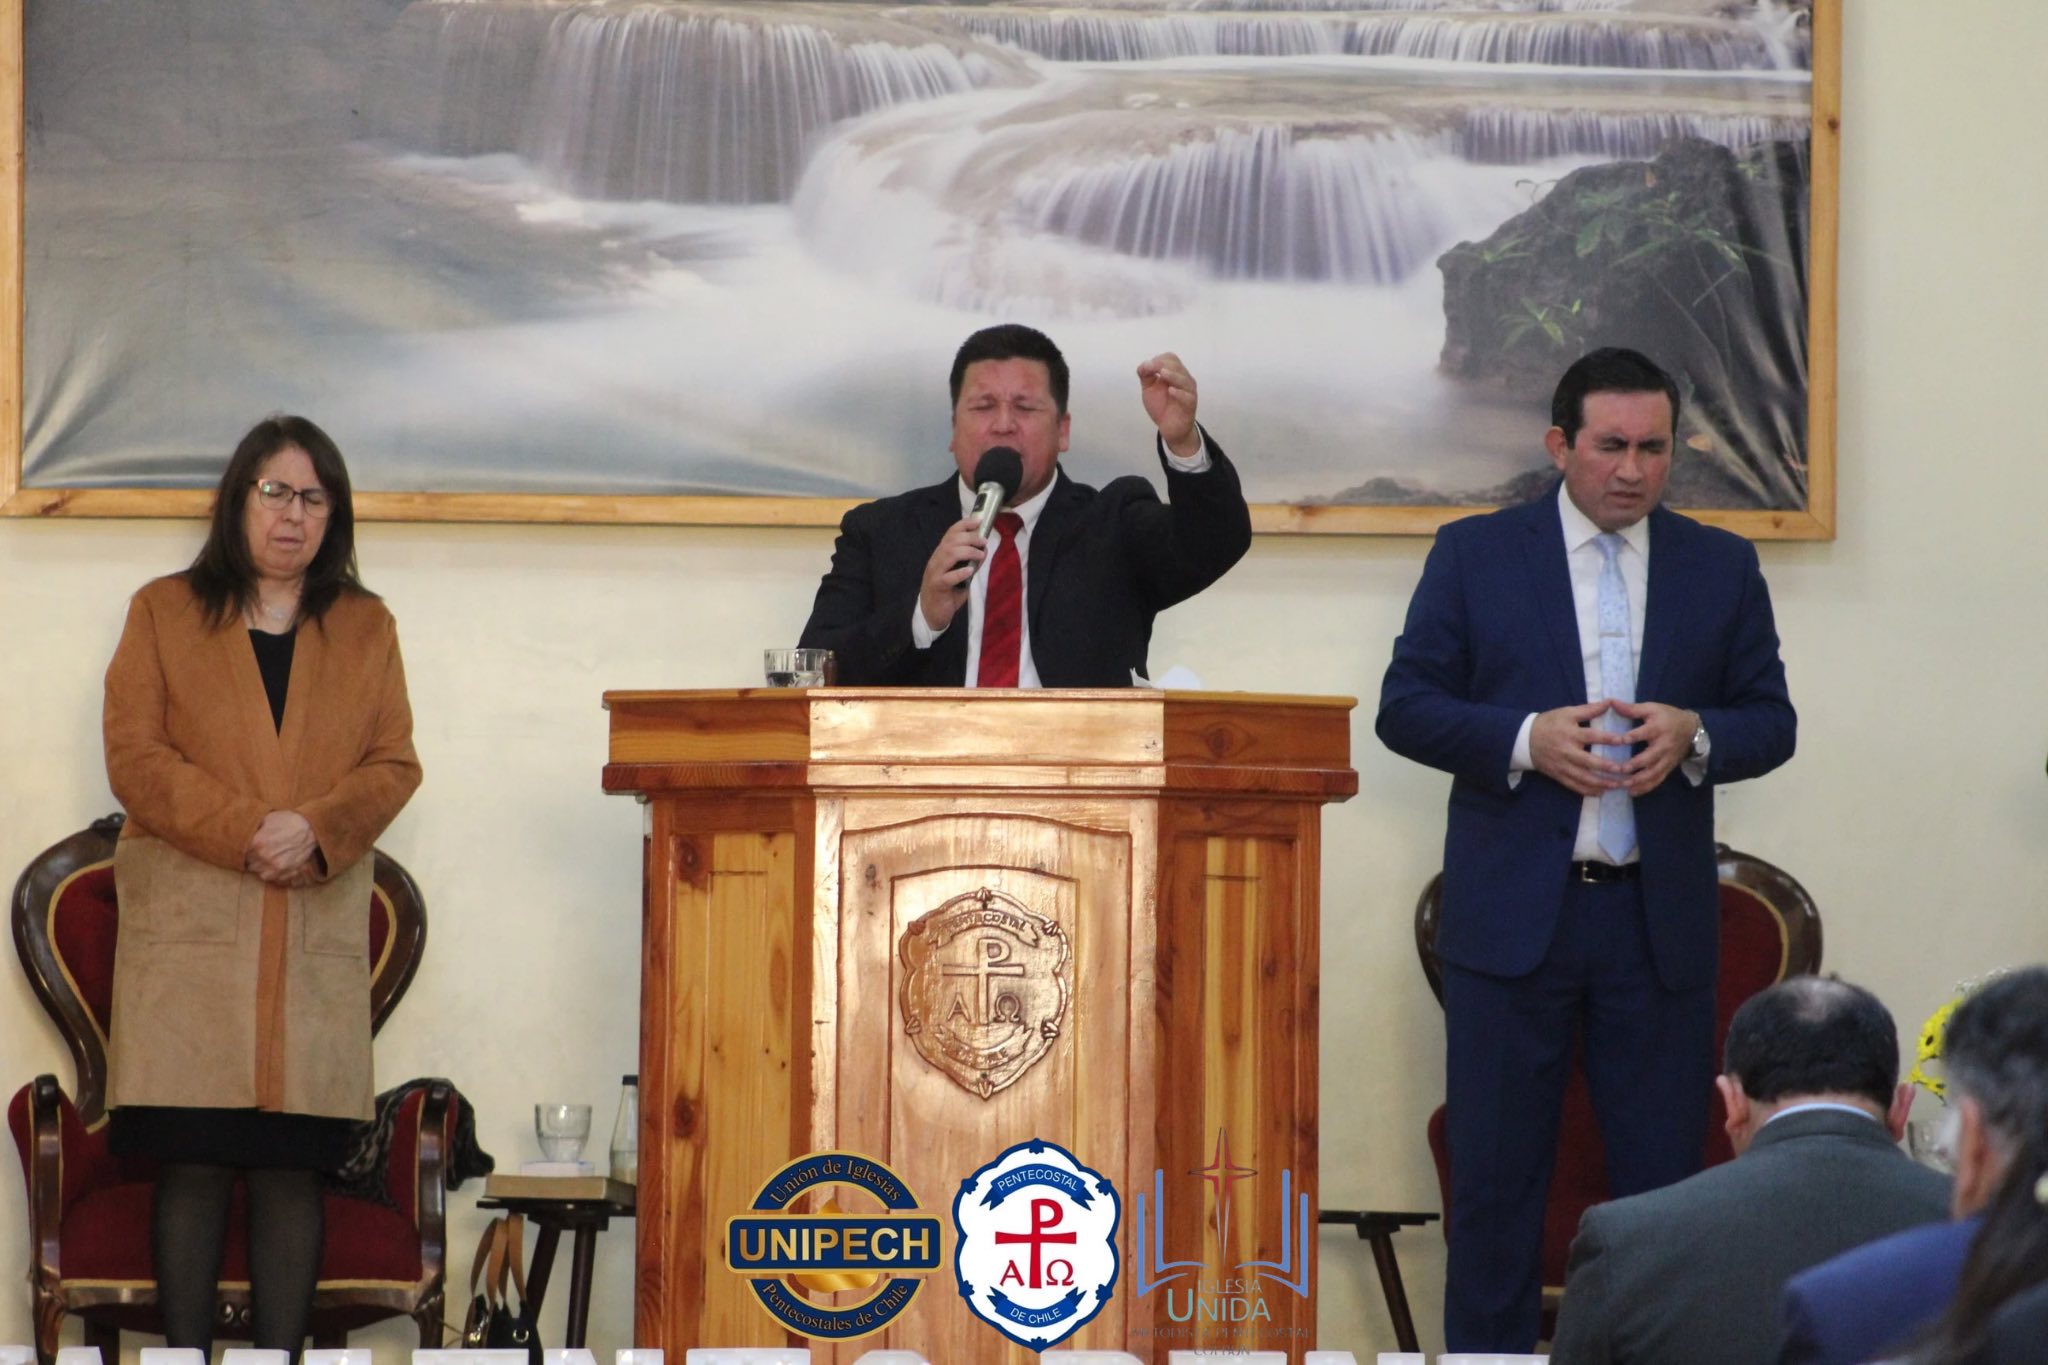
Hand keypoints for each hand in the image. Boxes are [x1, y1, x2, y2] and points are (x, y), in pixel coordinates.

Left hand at [246, 810, 318, 884]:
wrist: (311, 827)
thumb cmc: (289, 820)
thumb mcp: (268, 819)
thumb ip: (254, 829)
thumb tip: (245, 833)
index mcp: (256, 843)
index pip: (241, 853)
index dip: (245, 851)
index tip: (249, 849)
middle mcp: (263, 857)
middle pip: (249, 865)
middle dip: (253, 860)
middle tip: (258, 855)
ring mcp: (275, 866)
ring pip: (260, 874)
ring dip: (262, 869)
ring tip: (267, 862)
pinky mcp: (287, 871)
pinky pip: (275, 879)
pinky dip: (274, 874)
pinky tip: (276, 866)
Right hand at [918, 516, 987, 633]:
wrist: (932, 612)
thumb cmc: (947, 592)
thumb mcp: (960, 574)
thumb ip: (968, 563)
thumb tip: (983, 552)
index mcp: (941, 554)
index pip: (950, 533)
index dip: (964, 524)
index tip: (979, 521)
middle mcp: (936, 560)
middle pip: (951, 541)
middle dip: (970, 538)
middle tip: (983, 542)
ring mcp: (935, 572)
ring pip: (949, 554)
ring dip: (968, 552)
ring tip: (980, 555)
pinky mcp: (937, 586)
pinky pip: (948, 577)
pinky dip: (960, 572)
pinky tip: (970, 571)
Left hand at [1137, 352, 1199, 456]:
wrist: (1169, 428)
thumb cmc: (1161, 406)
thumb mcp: (1149, 389)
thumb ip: (1145, 376)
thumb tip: (1144, 364)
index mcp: (1175, 373)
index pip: (1171, 358)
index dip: (1158, 360)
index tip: (1146, 367)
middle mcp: (1184, 379)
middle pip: (1177, 366)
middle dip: (1162, 365)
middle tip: (1151, 369)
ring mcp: (1189, 392)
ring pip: (1184, 380)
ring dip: (1173, 376)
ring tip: (1162, 374)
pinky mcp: (1190, 405)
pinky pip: (1188, 397)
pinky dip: (1180, 393)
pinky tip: (1171, 391)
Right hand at [1528, 700, 1629, 797]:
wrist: (1525, 740)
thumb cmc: (1549, 723)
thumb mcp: (1567, 713)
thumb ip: (1589, 709)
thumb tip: (1610, 702)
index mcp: (1570, 734)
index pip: (1591, 737)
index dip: (1607, 739)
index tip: (1623, 741)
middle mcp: (1567, 752)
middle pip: (1588, 762)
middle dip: (1606, 767)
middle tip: (1623, 770)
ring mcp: (1563, 766)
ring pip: (1583, 778)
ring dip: (1601, 783)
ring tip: (1617, 785)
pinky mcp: (1559, 776)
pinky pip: (1574, 786)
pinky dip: (1588, 791)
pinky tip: (1601, 792)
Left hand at [1610, 700, 1699, 796]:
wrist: (1692, 730)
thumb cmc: (1667, 716)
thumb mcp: (1651, 708)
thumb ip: (1631, 708)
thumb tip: (1610, 702)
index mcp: (1658, 728)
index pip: (1644, 733)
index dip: (1632, 737)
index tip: (1618, 741)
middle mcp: (1664, 746)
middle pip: (1650, 757)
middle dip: (1636, 765)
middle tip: (1620, 770)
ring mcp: (1667, 759)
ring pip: (1654, 773)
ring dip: (1639, 781)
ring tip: (1623, 785)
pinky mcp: (1668, 768)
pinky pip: (1658, 780)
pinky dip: (1646, 787)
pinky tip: (1632, 792)